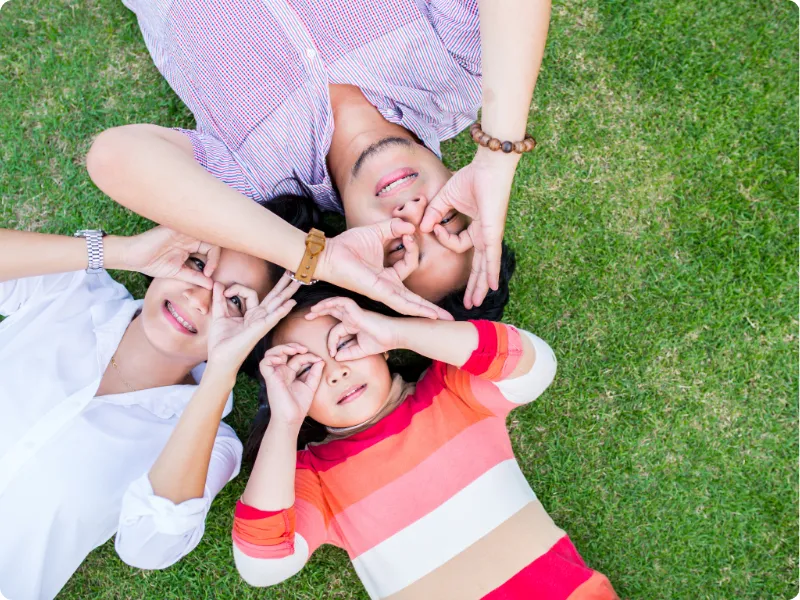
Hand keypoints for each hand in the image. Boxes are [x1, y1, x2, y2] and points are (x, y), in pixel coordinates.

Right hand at [120, 226, 220, 288]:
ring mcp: (184, 231)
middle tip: (210, 270)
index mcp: (192, 246)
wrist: (134, 256)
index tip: (209, 275)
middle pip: (212, 240)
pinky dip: (198, 233)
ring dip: (209, 246)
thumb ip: (195, 277)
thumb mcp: (178, 273)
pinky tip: (200, 245)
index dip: (214, 262)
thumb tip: (211, 285)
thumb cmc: (153, 263)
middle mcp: (190, 237)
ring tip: (208, 262)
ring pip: (205, 233)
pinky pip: (191, 226)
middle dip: (215, 256)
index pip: (212, 250)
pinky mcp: (176, 227)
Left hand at [206, 272, 299, 371]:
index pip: (250, 293)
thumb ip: (219, 300)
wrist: (220, 359)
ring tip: (299, 282)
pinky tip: (291, 303)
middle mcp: (259, 317)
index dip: (236, 288)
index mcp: (251, 314)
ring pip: (277, 304)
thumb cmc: (221, 341)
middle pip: (273, 297)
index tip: (224, 292)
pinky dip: (282, 310)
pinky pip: (273, 318)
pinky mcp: (260, 329)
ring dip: (288, 292)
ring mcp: (261, 323)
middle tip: (293, 273)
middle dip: (283, 285)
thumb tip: (217, 284)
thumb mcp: (219, 315)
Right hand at [259, 344, 323, 428]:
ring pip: (271, 353)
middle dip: (293, 346)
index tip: (319, 360)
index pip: (297, 358)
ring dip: (282, 348)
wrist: (292, 418)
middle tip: (304, 349)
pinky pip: (264, 363)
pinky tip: (281, 359)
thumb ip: (315, 373)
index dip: (308, 355)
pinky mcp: (269, 378)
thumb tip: (321, 360)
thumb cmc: (299, 405)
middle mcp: (281, 372)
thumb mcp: (311, 386)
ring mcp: (275, 374)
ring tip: (294, 350)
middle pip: (282, 352)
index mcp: (290, 373)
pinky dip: (271, 357)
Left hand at [305, 296, 397, 360]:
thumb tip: (335, 357)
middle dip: (319, 312)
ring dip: (322, 306)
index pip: (336, 331)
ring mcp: (354, 312)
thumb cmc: (381, 342)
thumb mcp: (361, 351)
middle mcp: (352, 316)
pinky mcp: (357, 310)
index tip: (332, 354)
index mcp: (353, 325)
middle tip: (307, 316)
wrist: (394, 336)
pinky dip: (331, 302)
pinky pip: (342, 302)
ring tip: (311, 310)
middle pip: (332, 311)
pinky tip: (323, 306)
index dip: (331, 343)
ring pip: (334, 304)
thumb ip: (348, 353)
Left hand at [317, 219, 452, 320]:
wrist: (329, 253)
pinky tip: (429, 314)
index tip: (407, 232)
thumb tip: (411, 226)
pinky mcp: (378, 291)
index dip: (412, 246)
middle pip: (413, 298)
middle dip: (430, 307)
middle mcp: (386, 285)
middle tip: (447, 317)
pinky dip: (416, 308)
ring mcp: (383, 291)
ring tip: (444, 320)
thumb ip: (394, 228)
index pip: (410, 262)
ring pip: (410, 303)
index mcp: (386, 273)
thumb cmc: (348, 245)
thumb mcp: (377, 232)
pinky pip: (400, 301)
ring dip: (427, 311)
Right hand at [420, 149, 517, 308]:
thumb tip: (422, 227)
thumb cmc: (473, 177)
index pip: (458, 243)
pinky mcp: (494, 233)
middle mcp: (485, 235)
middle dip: (473, 285)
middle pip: (478, 266)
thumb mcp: (447, 198)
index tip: (432, 225)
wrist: (488, 167)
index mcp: (477, 227)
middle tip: (469, 303)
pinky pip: (492, 257)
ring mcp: (491, 236)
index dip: (443, 238)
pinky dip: (492, 272)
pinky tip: (493, 287)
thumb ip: (435, 212)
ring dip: (480, 286)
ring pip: (485, 267)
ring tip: (475, 303)